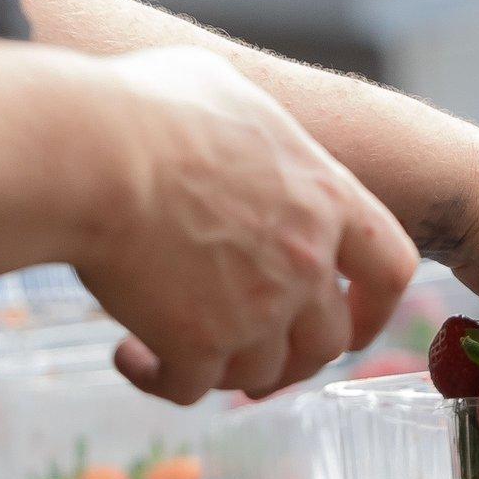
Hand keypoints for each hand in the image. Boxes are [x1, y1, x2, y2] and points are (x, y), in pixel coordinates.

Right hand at [72, 48, 418, 402]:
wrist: (86, 153)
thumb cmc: (143, 108)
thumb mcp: (223, 91)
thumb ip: (257, 131)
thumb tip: (245, 133)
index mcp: (326, 200)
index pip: (391, 269)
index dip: (376, 306)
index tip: (353, 322)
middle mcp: (305, 263)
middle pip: (326, 341)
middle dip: (294, 355)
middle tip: (256, 353)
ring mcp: (258, 309)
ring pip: (264, 373)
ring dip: (225, 370)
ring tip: (180, 348)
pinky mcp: (200, 343)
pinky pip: (193, 388)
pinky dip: (161, 380)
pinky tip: (130, 357)